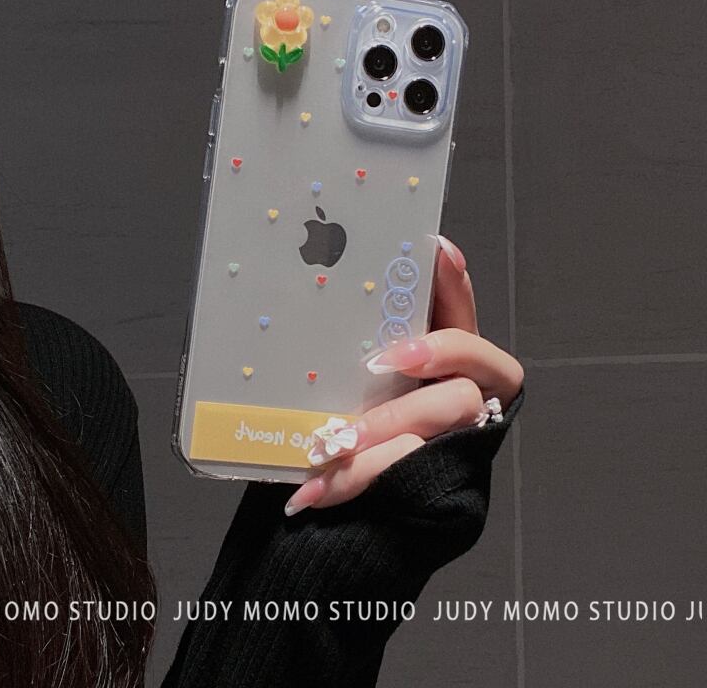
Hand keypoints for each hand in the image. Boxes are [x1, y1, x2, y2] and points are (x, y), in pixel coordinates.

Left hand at [284, 235, 523, 515]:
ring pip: (449, 415)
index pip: (461, 314)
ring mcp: (457, 442)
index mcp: (438, 367)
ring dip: (383, 426)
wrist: (343, 527)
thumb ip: (347, 352)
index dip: (456, 283)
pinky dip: (359, 476)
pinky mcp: (443, 484)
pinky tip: (311, 490)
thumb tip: (305, 298)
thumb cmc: (342, 439)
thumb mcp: (342, 387)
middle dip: (431, 355)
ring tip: (327, 442)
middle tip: (377, 362)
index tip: (438, 250)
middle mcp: (461, 398)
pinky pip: (410, 471)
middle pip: (471, 364)